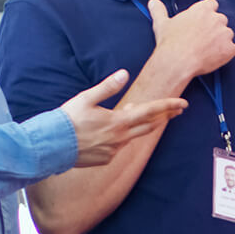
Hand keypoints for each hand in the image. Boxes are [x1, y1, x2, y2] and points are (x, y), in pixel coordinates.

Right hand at [60, 69, 188, 166]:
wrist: (51, 147)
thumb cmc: (67, 120)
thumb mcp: (86, 99)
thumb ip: (107, 87)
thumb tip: (124, 73)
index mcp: (118, 122)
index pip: (151, 112)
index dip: (169, 106)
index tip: (183, 103)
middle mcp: (120, 138)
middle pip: (150, 126)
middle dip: (165, 116)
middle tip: (177, 110)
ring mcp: (114, 151)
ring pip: (134, 136)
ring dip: (141, 125)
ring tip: (141, 114)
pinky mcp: (106, 159)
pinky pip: (119, 146)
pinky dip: (122, 136)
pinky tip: (112, 131)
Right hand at [150, 0, 234, 78]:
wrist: (177, 62)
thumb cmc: (170, 42)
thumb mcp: (162, 23)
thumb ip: (159, 10)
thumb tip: (153, 2)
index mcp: (202, 9)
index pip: (212, 4)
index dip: (208, 12)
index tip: (202, 20)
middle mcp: (216, 19)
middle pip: (221, 19)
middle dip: (215, 27)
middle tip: (203, 38)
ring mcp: (225, 34)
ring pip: (228, 34)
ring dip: (221, 40)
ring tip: (207, 49)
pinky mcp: (230, 49)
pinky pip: (232, 49)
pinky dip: (226, 53)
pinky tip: (214, 57)